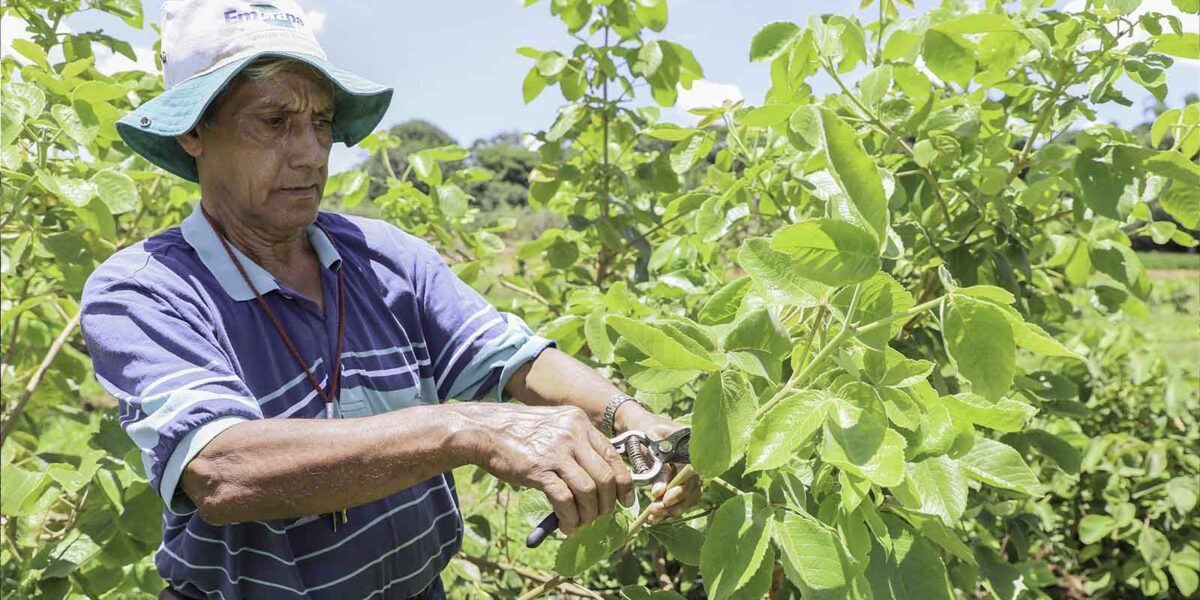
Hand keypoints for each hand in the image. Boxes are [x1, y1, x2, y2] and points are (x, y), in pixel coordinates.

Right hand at [461, 404, 633, 533]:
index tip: (625, 501)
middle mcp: (573, 435)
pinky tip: (565, 525)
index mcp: (579, 423)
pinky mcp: (539, 470)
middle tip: (599, 517)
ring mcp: (556, 452)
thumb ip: (577, 445)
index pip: (614, 456)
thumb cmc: (520, 434)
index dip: (624, 483)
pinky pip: (565, 500)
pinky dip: (570, 518)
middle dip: (607, 504)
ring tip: (579, 524)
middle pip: (605, 477)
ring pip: (588, 491)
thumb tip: (598, 479)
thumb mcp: (555, 427)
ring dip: (588, 515)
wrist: (485, 431)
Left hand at [614, 403, 702, 523]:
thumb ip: (657, 467)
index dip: (682, 488)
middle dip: (675, 503)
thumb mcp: (650, 443)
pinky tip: (654, 516)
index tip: (666, 498)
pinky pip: (680, 499)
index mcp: (692, 447)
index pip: (693, 472)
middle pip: (693, 488)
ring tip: (653, 515)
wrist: (638, 425)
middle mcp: (695, 461)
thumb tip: (659, 492)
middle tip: (655, 509)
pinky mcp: (680, 482)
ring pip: (688, 497)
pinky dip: (668, 509)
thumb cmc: (644, 429)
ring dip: (672, 509)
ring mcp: (689, 473)